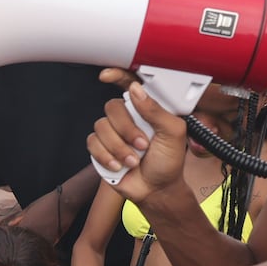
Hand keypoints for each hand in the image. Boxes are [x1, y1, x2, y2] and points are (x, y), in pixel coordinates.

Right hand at [87, 72, 188, 200]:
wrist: (156, 190)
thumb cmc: (168, 162)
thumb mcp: (173, 133)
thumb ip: (157, 110)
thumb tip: (137, 90)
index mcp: (145, 109)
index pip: (128, 86)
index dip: (116, 76)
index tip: (106, 75)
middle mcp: (127, 118)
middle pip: (112, 108)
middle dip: (126, 130)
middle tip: (142, 145)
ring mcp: (112, 133)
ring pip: (101, 127)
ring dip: (119, 148)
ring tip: (133, 161)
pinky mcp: (100, 149)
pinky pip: (93, 143)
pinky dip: (107, 156)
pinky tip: (120, 165)